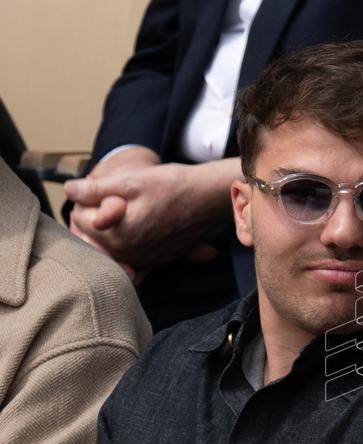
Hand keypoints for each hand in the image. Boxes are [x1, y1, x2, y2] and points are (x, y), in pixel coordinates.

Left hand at [66, 155, 237, 268]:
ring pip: (111, 247)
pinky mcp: (158, 259)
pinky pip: (132, 257)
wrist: (208, 197)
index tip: (102, 189)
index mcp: (118, 236)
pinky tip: (138, 230)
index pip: (79, 221)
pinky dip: (129, 245)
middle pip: (93, 237)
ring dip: (111, 231)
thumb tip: (70, 190)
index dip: (86, 200)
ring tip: (126, 210)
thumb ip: (94, 189)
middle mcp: (130, 254)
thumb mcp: (130, 180)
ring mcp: (145, 259)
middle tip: (114, 198)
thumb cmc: (171, 185)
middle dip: (95, 218)